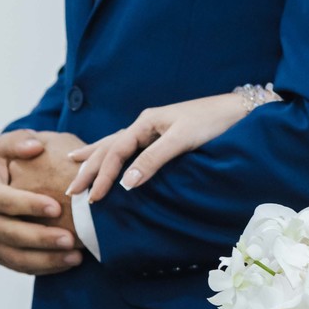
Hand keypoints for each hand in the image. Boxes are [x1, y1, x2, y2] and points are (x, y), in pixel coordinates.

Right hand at [0, 131, 82, 274]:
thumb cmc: (5, 162)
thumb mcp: (8, 145)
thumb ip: (19, 141)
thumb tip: (34, 146)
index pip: (0, 200)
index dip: (26, 205)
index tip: (56, 207)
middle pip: (8, 233)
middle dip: (39, 238)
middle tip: (70, 239)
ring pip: (14, 256)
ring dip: (45, 259)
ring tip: (75, 257)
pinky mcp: (0, 254)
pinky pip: (20, 266)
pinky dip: (44, 267)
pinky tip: (68, 262)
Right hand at [66, 90, 272, 203]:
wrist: (238, 111)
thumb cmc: (213, 122)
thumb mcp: (183, 140)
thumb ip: (155, 160)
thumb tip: (127, 183)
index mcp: (146, 123)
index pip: (116, 152)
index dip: (102, 176)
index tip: (92, 197)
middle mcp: (145, 124)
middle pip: (109, 147)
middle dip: (89, 169)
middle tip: (70, 191)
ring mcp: (153, 129)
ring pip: (115, 144)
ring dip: (95, 156)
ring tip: (73, 162)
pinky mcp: (163, 135)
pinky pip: (129, 146)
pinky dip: (113, 152)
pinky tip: (109, 153)